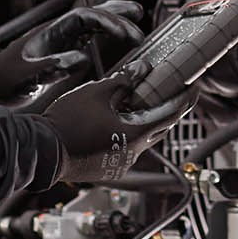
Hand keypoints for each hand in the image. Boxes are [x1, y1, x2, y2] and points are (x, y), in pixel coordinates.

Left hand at [0, 0, 143, 103]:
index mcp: (52, 31)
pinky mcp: (61, 47)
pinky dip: (105, 32)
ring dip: (114, 18)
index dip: (108, 20)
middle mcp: (58, 30)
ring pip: (92, 21)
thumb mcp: (28, 74)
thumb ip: (53, 65)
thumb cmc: (6, 77)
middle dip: (117, 13)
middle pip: (92, 12)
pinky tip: (117, 39)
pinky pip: (88, 34)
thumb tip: (82, 58)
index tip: (127, 32)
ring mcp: (60, 37)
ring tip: (136, 19)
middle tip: (140, 19)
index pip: (86, 16)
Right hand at [39, 65, 194, 184]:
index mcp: (134, 134)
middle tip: (170, 91)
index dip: (184, 100)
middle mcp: (132, 154)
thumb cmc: (68, 121)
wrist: (44, 149)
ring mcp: (120, 164)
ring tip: (140, 101)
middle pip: (159, 129)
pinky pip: (127, 149)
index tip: (193, 88)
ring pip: (142, 140)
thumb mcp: (97, 92)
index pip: (170, 115)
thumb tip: (142, 69)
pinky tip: (119, 119)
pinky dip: (129, 133)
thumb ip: (124, 81)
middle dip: (166, 110)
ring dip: (145, 122)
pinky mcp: (108, 169)